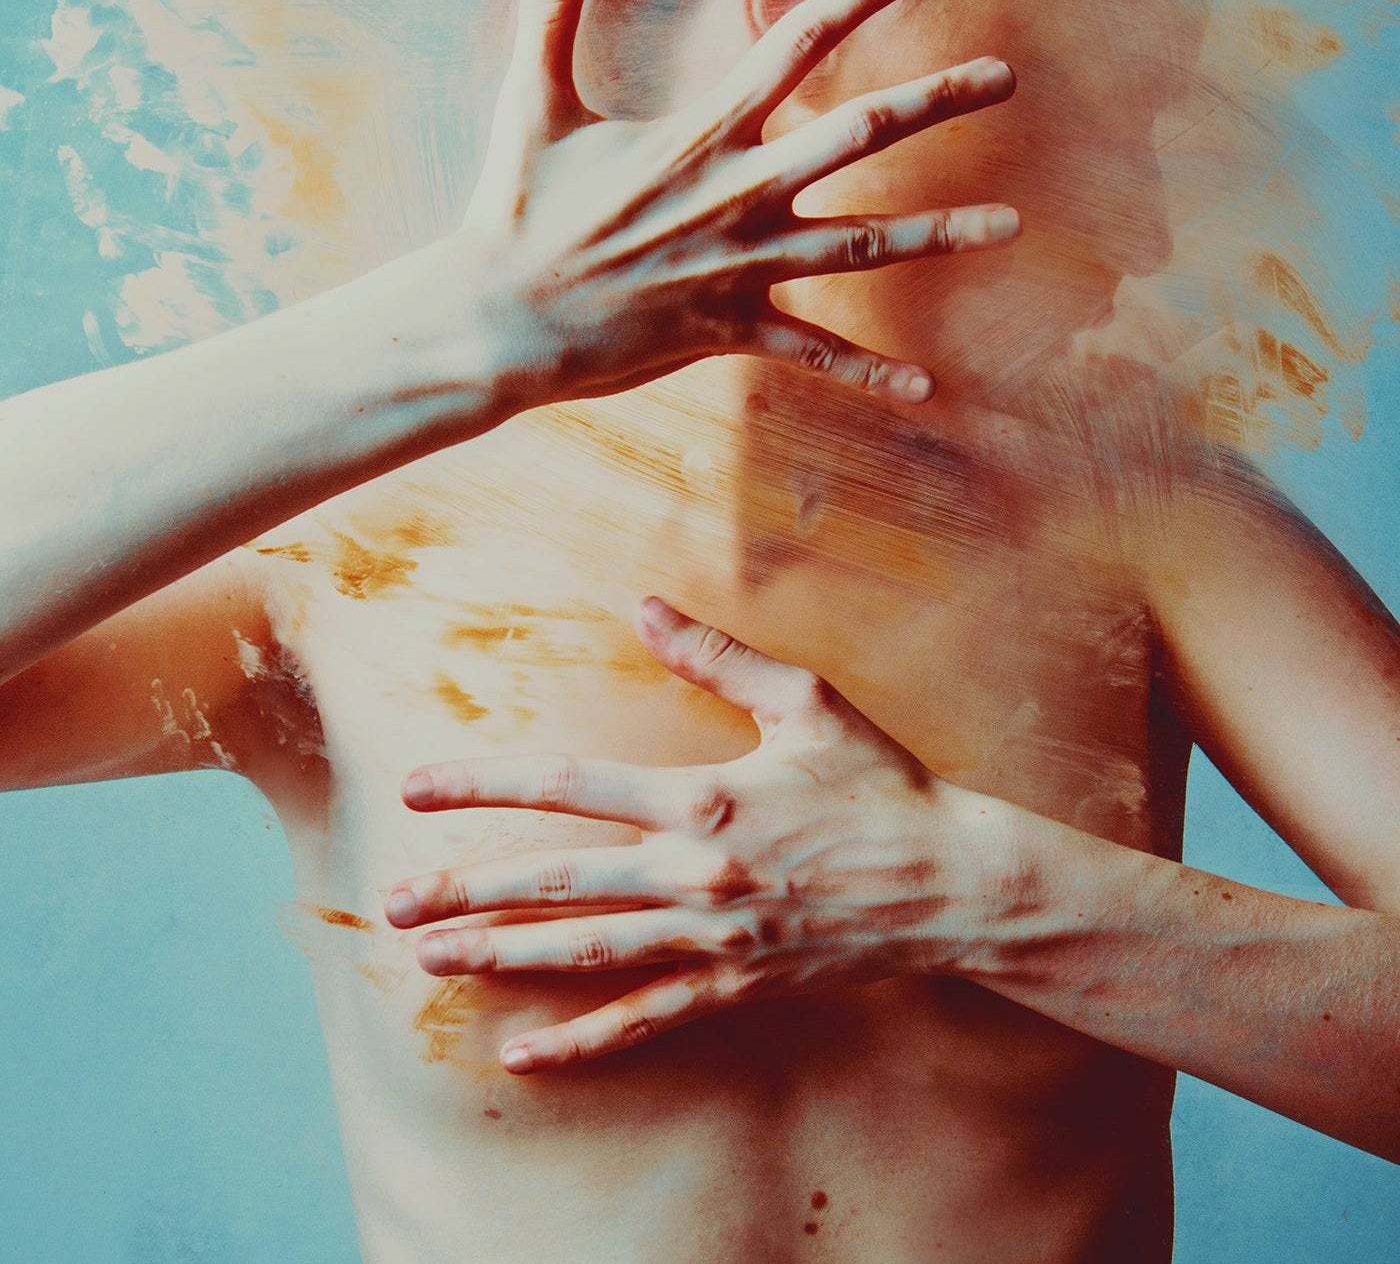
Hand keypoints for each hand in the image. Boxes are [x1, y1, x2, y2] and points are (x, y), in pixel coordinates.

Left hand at [386, 599, 1000, 1072]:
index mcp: (703, 796)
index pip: (569, 785)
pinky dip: (582, 1041)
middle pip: (557, 881)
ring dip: (503, 957)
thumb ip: (716, 654)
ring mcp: (712, 938)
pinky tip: (523, 1055)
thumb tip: (641, 603)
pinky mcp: (735, 983)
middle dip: (469, 891)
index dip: (486, 783)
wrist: (951, 881)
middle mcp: (695, 873)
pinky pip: (646, 1018)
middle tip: (394, 904)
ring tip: (431, 961)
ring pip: (586, 952)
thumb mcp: (806, 701)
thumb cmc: (880, 782)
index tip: (417, 785)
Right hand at [452, 0, 1018, 408]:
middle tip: (1006, 78)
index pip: (794, 46)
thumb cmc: (516, 212)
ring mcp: (743, 266)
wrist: (501, 322)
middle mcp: (739, 195)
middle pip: (861, 135)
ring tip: (1012, 224)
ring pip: (863, 245)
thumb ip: (553, 14)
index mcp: (700, 135)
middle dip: (939, 101)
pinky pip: (815, 351)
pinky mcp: (732, 330)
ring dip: (941, 233)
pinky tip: (927, 386)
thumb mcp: (530, 105)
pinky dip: (869, 370)